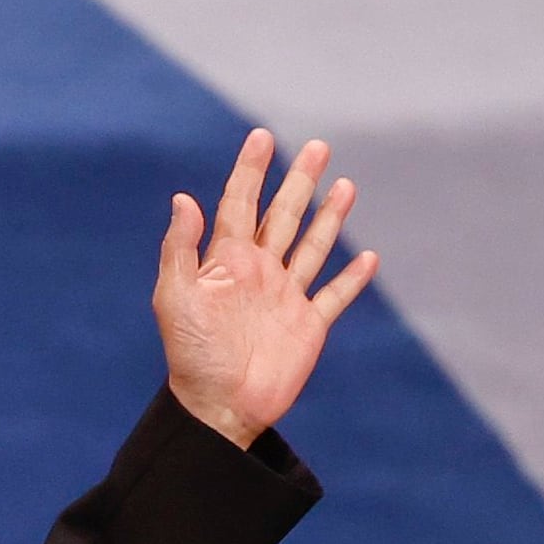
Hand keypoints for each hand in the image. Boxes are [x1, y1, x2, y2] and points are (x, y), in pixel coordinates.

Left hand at [154, 129, 372, 449]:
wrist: (219, 407)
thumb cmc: (191, 355)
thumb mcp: (175, 298)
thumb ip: (181, 248)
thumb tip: (184, 198)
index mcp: (227, 262)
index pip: (240, 204)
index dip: (250, 171)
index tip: (261, 136)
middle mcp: (259, 273)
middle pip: (284, 216)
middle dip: (300, 181)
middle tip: (317, 146)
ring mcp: (286, 297)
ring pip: (313, 246)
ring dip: (329, 217)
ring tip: (346, 185)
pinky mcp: (308, 326)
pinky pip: (334, 296)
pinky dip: (352, 278)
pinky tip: (368, 258)